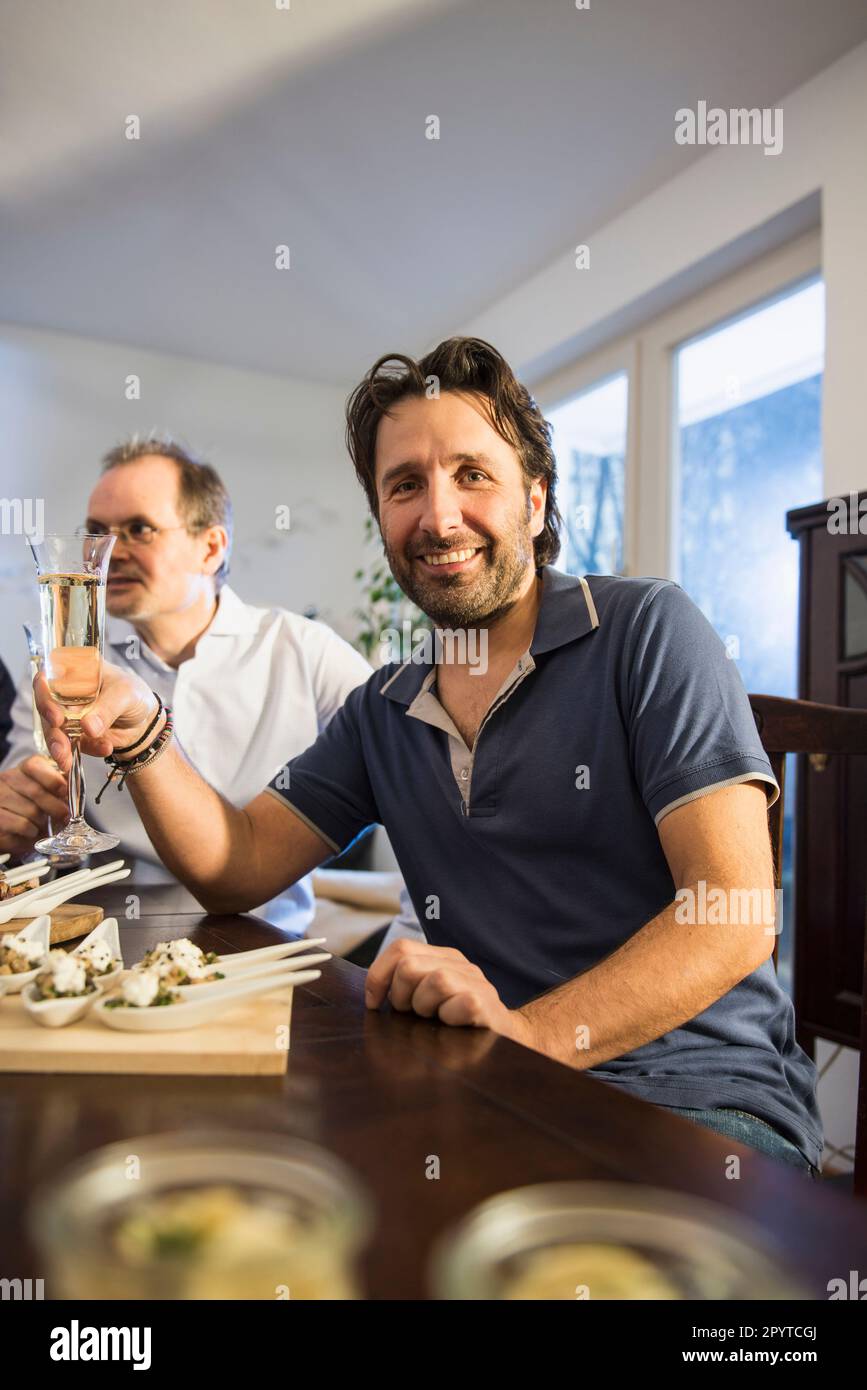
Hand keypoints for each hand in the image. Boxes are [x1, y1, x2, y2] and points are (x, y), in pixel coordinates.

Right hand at [0, 755, 68, 854]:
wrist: (7, 825)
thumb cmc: (30, 807)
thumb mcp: (45, 792)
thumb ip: (59, 787)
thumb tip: (74, 790)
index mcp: (24, 769)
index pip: (35, 766)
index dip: (53, 780)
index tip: (65, 792)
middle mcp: (8, 779)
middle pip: (36, 791)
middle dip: (56, 807)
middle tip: (65, 817)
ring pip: (31, 811)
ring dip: (43, 823)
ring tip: (44, 825)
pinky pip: (22, 825)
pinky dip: (32, 832)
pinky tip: (31, 831)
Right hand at [34, 663, 159, 773]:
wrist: (145, 720)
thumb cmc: (134, 694)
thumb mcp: (125, 694)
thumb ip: (107, 709)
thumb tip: (87, 726)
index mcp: (74, 673)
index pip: (47, 679)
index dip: (44, 696)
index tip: (56, 716)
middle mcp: (65, 693)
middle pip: (46, 709)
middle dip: (52, 730)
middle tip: (60, 746)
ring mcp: (67, 715)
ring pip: (53, 731)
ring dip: (60, 747)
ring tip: (68, 759)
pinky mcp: (73, 735)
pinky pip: (70, 746)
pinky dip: (82, 752)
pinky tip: (105, 749)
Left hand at [364, 939, 534, 1044]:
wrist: (505, 1038)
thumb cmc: (456, 1021)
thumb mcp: (428, 998)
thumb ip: (405, 986)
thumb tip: (370, 993)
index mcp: (443, 958)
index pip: (401, 948)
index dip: (378, 976)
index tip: (374, 1003)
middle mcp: (460, 964)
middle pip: (410, 965)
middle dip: (401, 995)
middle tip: (411, 1013)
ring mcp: (476, 983)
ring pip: (436, 980)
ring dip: (425, 1007)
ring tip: (434, 1018)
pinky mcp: (487, 1004)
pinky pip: (461, 1003)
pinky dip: (449, 1018)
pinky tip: (452, 1025)